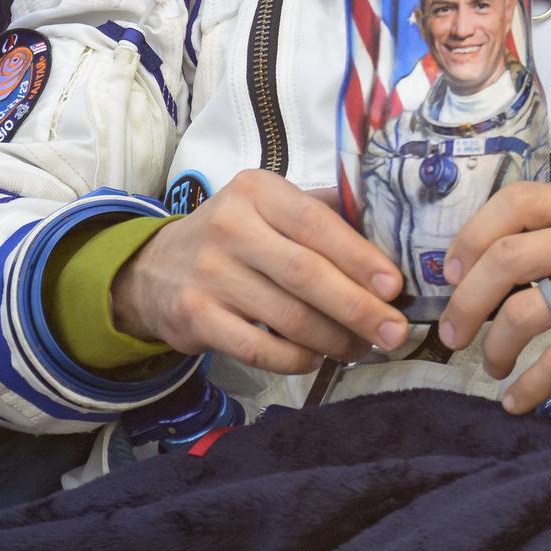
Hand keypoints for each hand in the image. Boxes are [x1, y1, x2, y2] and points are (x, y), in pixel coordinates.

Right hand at [112, 170, 408, 373]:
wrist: (156, 268)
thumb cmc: (236, 234)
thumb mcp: (270, 206)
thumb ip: (322, 212)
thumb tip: (391, 234)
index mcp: (258, 191)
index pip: (317, 223)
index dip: (359, 257)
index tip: (394, 286)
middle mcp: (230, 226)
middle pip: (306, 274)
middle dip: (358, 308)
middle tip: (394, 332)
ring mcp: (209, 274)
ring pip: (287, 316)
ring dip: (334, 339)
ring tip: (361, 347)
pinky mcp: (196, 318)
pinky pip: (259, 349)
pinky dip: (296, 359)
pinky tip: (317, 358)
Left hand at [437, 183, 550, 413]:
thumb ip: (549, 238)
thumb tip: (470, 267)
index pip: (515, 200)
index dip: (472, 235)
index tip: (450, 273)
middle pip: (507, 256)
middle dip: (467, 300)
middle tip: (452, 333)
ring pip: (524, 310)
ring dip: (494, 345)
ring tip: (492, 364)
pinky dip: (528, 385)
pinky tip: (516, 399)